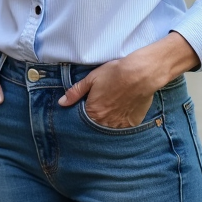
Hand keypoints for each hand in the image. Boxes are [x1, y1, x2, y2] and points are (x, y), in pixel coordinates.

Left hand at [57, 32, 199, 127]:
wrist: (140, 74)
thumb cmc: (115, 74)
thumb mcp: (91, 79)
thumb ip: (75, 92)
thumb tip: (61, 102)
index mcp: (93, 112)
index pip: (82, 121)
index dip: (84, 114)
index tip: (86, 107)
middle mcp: (106, 123)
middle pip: (96, 125)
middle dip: (96, 118)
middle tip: (102, 105)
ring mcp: (120, 125)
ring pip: (110, 128)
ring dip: (108, 121)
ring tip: (112, 107)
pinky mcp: (133, 124)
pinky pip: (123, 127)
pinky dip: (121, 121)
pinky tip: (123, 109)